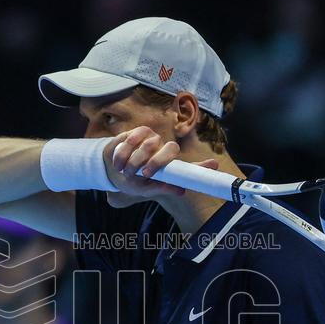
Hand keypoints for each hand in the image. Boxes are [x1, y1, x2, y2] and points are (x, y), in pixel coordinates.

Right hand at [103, 126, 218, 198]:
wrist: (110, 169)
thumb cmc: (131, 181)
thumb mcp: (145, 189)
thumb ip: (161, 188)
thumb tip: (182, 191)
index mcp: (170, 169)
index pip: (190, 167)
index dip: (203, 166)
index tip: (214, 165)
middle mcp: (165, 152)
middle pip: (170, 149)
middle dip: (156, 162)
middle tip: (143, 173)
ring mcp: (154, 141)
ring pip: (150, 143)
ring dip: (135, 159)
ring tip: (126, 170)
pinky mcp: (141, 132)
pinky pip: (137, 136)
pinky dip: (126, 150)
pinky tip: (119, 161)